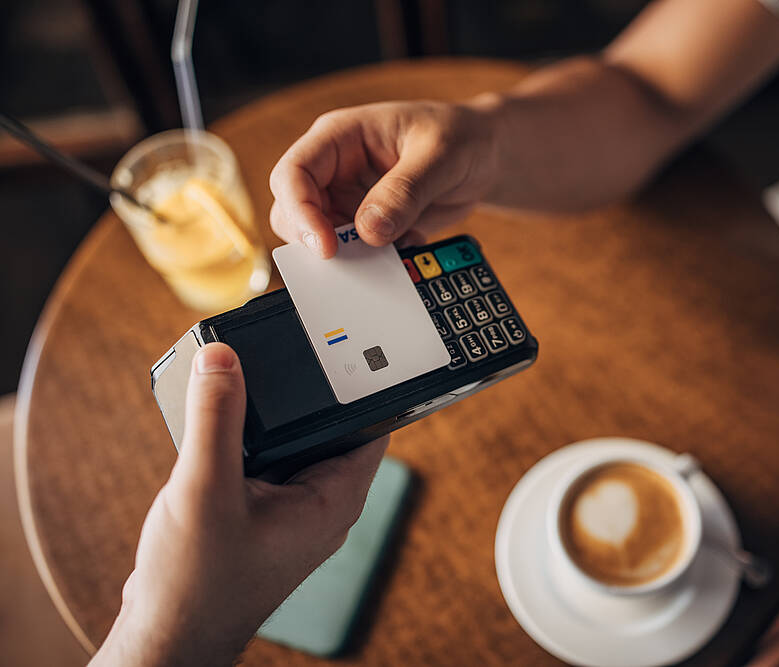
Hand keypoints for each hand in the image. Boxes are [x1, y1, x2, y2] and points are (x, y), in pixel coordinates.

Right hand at [90, 343, 388, 666]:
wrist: (168, 637)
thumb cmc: (197, 583)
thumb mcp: (205, 487)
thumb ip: (216, 418)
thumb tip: (223, 359)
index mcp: (334, 498)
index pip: (370, 422)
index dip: (359, 382)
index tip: (338, 343)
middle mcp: (322, 504)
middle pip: (325, 427)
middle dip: (299, 394)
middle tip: (273, 356)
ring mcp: (292, 511)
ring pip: (290, 444)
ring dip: (265, 420)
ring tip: (234, 390)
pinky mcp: (264, 515)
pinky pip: (265, 463)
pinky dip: (245, 443)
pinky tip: (216, 431)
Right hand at [268, 99, 500, 256]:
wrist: (485, 157)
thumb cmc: (461, 137)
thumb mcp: (440, 155)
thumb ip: (405, 191)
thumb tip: (369, 231)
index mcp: (340, 137)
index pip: (294, 173)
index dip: (300, 211)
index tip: (327, 246)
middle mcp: (335, 169)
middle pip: (293, 212)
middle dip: (317, 241)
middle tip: (354, 261)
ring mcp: (349, 199)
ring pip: (320, 239)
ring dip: (348, 257)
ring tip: (391, 251)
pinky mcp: (367, 226)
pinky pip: (355, 254)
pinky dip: (374, 262)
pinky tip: (408, 247)